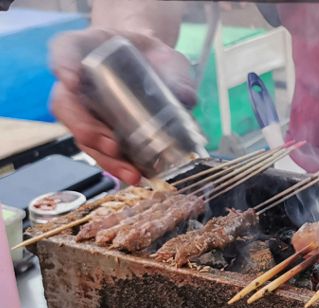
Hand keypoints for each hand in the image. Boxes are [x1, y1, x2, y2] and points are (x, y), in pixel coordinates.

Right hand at [49, 28, 196, 184]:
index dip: (63, 65)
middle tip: (111, 145)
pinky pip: (101, 151)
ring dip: (103, 157)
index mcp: (86, 50)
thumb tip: (186, 98)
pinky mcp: (102, 133)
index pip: (64, 50)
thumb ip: (178, 76)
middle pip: (66, 106)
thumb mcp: (171, 60)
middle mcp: (77, 82)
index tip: (71, 80)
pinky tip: (136, 176)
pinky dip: (117, 166)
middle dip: (86, 129)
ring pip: (81, 135)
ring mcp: (87, 110)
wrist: (157, 68)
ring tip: (129, 172)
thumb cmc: (155, 57)